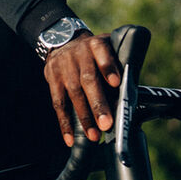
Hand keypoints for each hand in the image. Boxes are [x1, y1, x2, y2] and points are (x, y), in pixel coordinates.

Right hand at [43, 31, 120, 145]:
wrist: (64, 41)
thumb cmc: (93, 54)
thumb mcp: (106, 49)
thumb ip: (117, 67)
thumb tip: (128, 97)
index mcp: (97, 45)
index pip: (103, 53)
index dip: (109, 68)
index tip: (117, 83)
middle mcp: (79, 54)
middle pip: (88, 79)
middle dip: (98, 103)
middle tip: (106, 124)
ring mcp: (64, 66)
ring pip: (74, 93)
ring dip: (84, 117)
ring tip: (93, 135)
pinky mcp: (52, 78)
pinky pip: (58, 102)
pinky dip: (65, 122)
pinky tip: (70, 138)